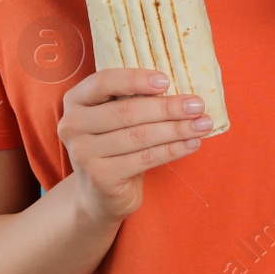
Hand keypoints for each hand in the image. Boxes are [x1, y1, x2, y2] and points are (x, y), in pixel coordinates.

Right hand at [58, 68, 212, 227]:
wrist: (98, 194)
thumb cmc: (114, 146)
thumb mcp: (116, 118)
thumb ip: (134, 100)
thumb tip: (182, 89)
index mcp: (75, 100)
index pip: (103, 81)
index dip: (136, 79)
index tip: (167, 81)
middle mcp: (71, 125)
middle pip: (127, 111)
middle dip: (168, 108)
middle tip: (198, 105)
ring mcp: (83, 153)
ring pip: (140, 136)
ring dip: (177, 129)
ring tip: (203, 125)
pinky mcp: (100, 177)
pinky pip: (145, 159)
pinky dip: (173, 150)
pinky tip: (193, 144)